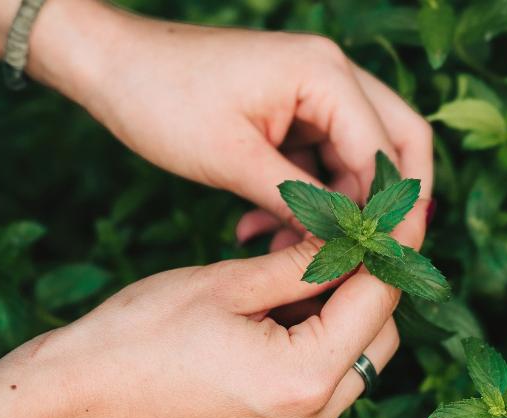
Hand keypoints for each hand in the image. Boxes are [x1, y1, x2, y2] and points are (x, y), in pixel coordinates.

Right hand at [0, 209, 424, 417]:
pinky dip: (316, 348)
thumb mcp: (228, 283)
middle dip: (367, 288)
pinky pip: (321, 390)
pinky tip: (279, 314)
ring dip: (341, 319)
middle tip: (338, 243)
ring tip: (297, 277)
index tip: (394, 218)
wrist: (75, 401)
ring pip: (354, 366)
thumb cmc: (138, 335)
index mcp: (302, 379)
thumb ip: (303, 263)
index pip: (377, 304)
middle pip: (378, 341)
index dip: (389, 253)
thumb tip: (351, 237)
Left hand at [35, 1, 432, 248]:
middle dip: (386, 205)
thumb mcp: (233, 160)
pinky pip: (320, 159)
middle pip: (395, 144)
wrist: (110, 66)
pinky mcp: (293, 110)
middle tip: (373, 257)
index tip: (383, 263)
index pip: (386, 151)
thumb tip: (346, 245)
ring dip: (336, 208)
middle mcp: (332, 75)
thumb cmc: (162, 99)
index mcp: (325, 75)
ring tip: (288, 249)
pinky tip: (265, 228)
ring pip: (357, 159)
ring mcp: (314, 91)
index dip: (391, 212)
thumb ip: (300, 202)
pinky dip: (306, 197)